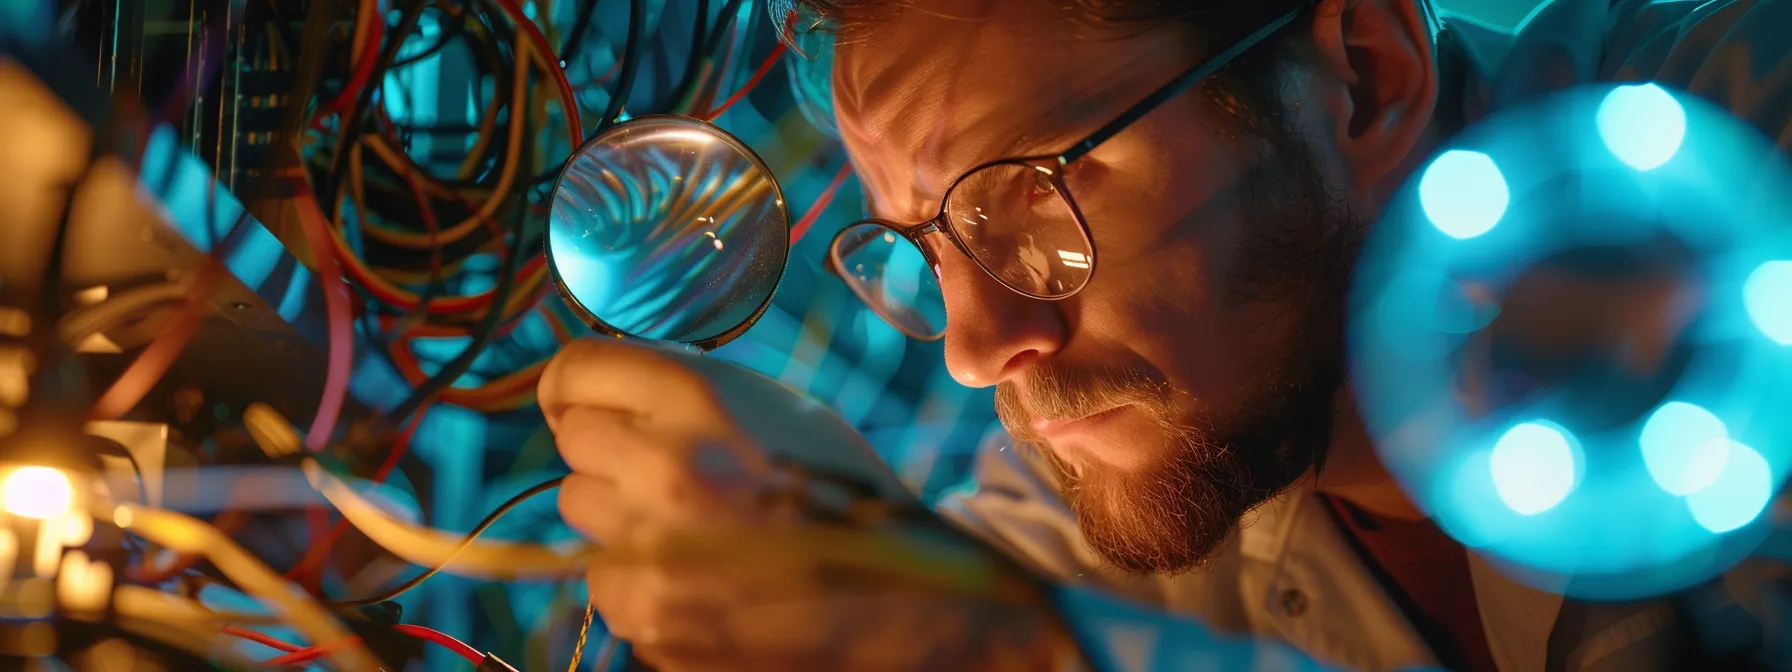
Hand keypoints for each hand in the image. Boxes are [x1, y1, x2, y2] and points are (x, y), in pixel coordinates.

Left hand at [540, 338, 1075, 671]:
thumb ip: (686, 389)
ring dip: (621, 512)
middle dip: (612, 449)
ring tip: (696, 523)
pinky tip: (705, 572)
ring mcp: (646, 551)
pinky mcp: (646, 616)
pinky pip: (605, 577)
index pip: (572, 370)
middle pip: (572, 440)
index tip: (590, 399)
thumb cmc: (847, 493)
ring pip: (580, 510)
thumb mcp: (779, 406)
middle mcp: (661, 467)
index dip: (581, 385)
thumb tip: (602, 387)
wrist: (910, 602)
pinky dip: (640, 573)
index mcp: (697, 399)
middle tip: (670, 467)